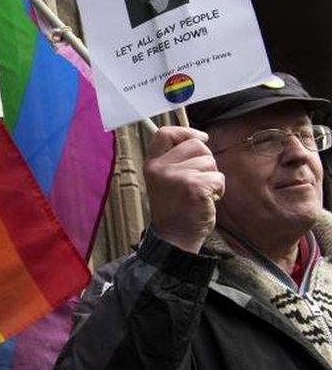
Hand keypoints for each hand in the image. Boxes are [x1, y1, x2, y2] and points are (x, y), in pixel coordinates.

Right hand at [143, 126, 224, 252]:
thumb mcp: (165, 179)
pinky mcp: (194, 187)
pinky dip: (218, 190)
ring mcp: (176, 177)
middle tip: (198, 179)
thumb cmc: (175, 208)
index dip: (186, 132)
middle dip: (205, 160)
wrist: (174, 237)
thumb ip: (175, 159)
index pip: (164, 133)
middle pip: (196, 145)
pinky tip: (206, 201)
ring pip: (210, 162)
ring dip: (212, 178)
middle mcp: (160, 168)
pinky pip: (218, 178)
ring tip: (200, 193)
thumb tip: (200, 138)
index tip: (201, 138)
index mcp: (152, 164)